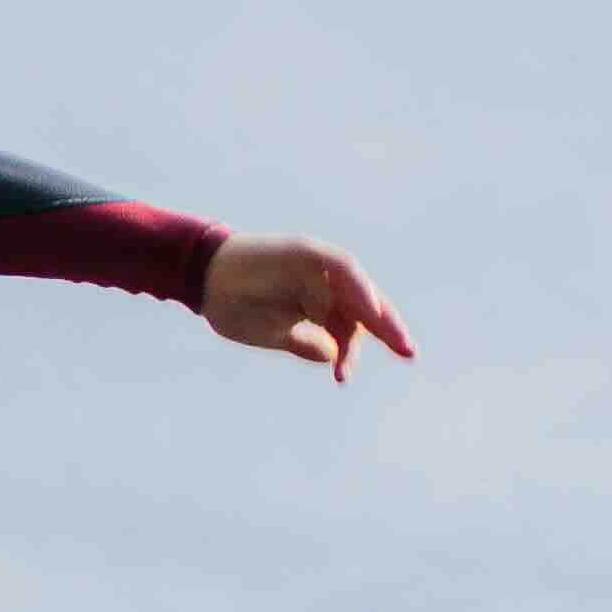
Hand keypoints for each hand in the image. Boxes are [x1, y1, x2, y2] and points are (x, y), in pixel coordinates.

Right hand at [200, 233, 413, 381]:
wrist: (202, 277)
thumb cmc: (232, 305)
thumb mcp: (274, 333)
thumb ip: (303, 342)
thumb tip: (330, 356)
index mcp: (315, 299)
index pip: (353, 320)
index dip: (372, 339)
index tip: (395, 359)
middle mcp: (321, 280)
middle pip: (363, 306)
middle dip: (387, 329)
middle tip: (409, 352)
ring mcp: (315, 265)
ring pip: (357, 289)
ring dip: (378, 313)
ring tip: (395, 339)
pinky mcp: (306, 252)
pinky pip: (341, 268)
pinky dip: (357, 287)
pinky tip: (371, 310)